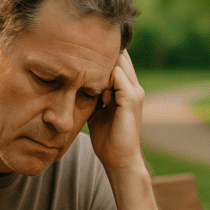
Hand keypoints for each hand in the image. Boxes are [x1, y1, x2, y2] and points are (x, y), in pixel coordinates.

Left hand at [87, 50, 145, 172]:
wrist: (119, 160)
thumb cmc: (108, 140)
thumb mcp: (97, 112)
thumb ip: (93, 96)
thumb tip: (75, 85)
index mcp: (127, 90)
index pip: (117, 61)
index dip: (100, 54)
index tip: (79, 51)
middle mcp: (133, 88)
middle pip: (120, 57)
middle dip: (100, 53)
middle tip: (77, 48)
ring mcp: (134, 93)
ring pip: (119, 63)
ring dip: (100, 64)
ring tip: (79, 63)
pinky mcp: (131, 100)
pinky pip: (118, 78)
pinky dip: (102, 77)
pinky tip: (87, 83)